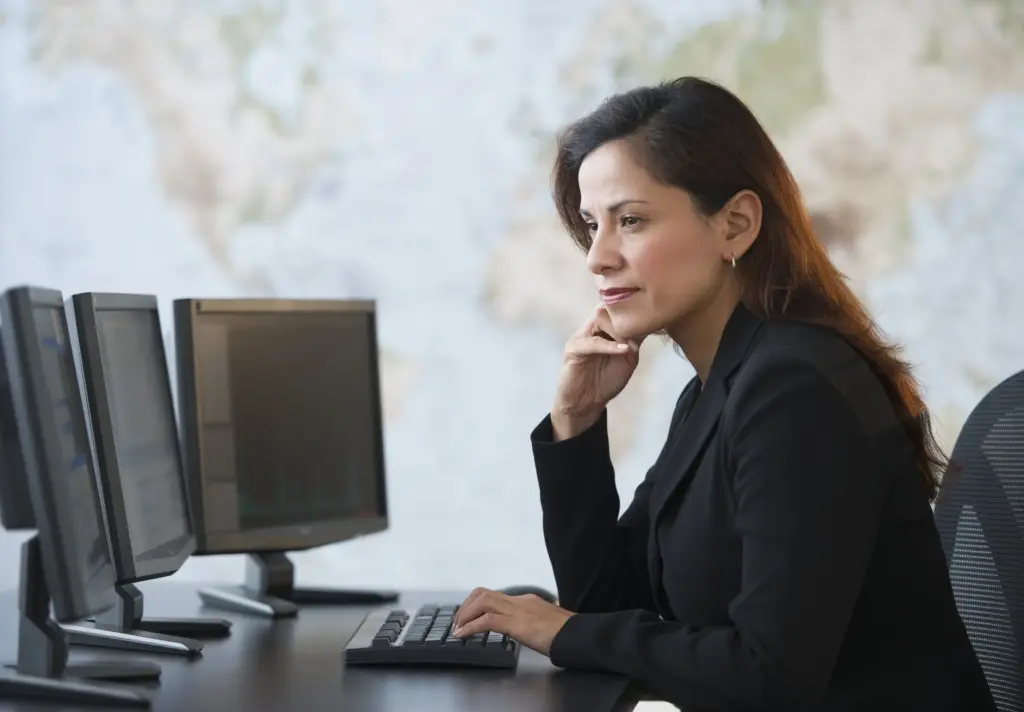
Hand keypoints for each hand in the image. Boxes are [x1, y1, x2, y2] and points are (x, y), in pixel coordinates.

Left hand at [451, 588, 573, 656]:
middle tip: (458, 622)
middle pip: (482, 593)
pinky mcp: (516, 623)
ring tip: (457, 629)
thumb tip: (529, 629)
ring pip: (481, 602)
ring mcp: (517, 610)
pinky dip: (470, 627)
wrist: (579, 634)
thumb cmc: (568, 633)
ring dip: (465, 615)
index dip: (476, 604)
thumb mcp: (547, 623)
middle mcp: (519, 601)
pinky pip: (486, 621)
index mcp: (526, 601)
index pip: (494, 595)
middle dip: (465, 607)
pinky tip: (463, 636)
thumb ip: (535, 621)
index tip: (467, 616)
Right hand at [552, 305, 641, 437]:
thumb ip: (635, 340)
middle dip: (627, 319)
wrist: (587, 403)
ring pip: (600, 318)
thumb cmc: (606, 380)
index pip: (617, 306)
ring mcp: (581, 336)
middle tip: (641, 331)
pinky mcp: (573, 350)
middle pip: (609, 308)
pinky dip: (609, 345)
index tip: (652, 317)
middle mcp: (590, 327)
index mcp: (603, 327)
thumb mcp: (628, 357)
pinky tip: (623, 350)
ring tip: (631, 344)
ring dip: (619, 329)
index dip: (633, 310)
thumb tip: (650, 322)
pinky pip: (593, 342)